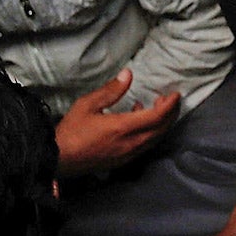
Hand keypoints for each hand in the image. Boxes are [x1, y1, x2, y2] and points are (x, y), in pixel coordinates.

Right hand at [55, 70, 178, 176]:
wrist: (60, 159)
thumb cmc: (72, 131)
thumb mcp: (88, 105)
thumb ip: (111, 91)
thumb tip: (128, 74)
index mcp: (123, 128)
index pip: (157, 117)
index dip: (170, 105)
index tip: (175, 94)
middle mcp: (131, 143)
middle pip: (161, 129)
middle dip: (170, 114)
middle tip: (170, 100)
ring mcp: (129, 154)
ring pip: (155, 139)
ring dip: (162, 123)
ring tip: (157, 107)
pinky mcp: (125, 160)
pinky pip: (145, 145)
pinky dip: (150, 131)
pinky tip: (139, 120)